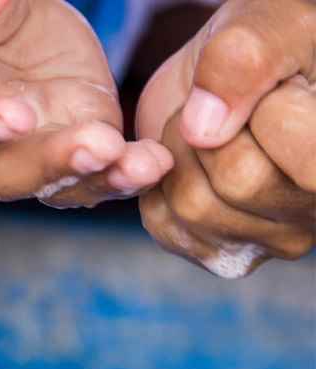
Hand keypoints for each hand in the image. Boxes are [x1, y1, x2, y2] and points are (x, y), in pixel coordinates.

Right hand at [0, 0, 172, 207]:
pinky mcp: (74, 138)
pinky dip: (126, 173)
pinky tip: (155, 163)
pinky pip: (97, 171)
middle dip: (50, 166)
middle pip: (4, 172)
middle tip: (96, 147)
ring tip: (141, 166)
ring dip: (97, 179)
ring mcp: (28, 147)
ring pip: (54, 183)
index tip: (15, 117)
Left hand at [136, 0, 314, 277]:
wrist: (236, 76)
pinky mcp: (220, 251)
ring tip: (208, 127)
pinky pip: (164, 226)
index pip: (301, 152)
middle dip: (209, 127)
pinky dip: (157, 184)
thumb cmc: (270, 44)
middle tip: (226, 103)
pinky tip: (188, 159)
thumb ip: (246, 60)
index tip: (277, 89)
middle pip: (240, 182)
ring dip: (180, 152)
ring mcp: (270, 240)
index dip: (266, 108)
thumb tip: (203, 129)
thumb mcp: (271, 25)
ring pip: (194, 207)